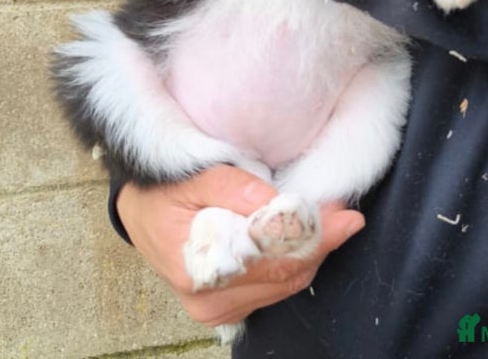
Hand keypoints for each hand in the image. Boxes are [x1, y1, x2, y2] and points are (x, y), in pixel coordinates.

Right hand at [117, 166, 364, 325]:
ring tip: (331, 216)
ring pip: (286, 283)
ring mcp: (222, 309)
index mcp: (199, 270)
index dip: (313, 237)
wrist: (141, 214)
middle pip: (285, 275)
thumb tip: (275, 201)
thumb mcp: (192, 178)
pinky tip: (304, 235)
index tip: (345, 217)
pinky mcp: (231, 306)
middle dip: (321, 243)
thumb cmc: (166, 192)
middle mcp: (212, 301)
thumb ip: (232, 188)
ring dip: (312, 251)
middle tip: (346, 211)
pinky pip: (277, 286)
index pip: (271, 258)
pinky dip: (295, 260)